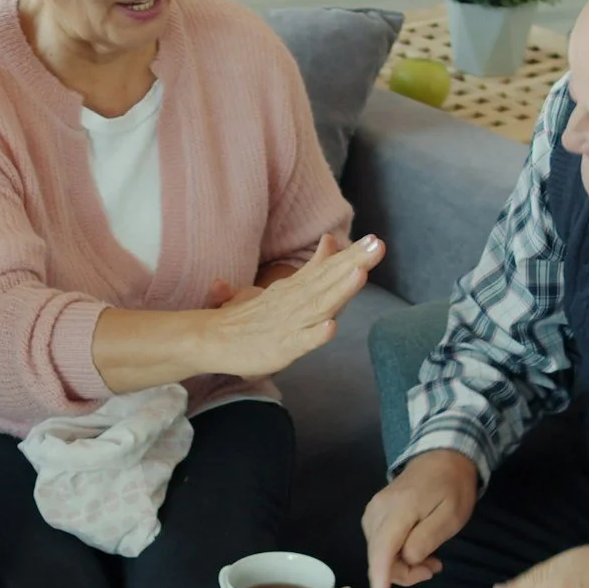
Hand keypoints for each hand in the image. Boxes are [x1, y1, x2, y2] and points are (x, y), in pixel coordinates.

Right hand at [195, 233, 383, 378]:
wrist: (210, 339)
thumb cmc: (246, 317)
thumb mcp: (283, 289)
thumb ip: (311, 267)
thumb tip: (330, 240)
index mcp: (294, 289)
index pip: (326, 269)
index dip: (351, 255)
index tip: (375, 240)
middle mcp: (294, 302)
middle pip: (328, 280)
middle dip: (354, 263)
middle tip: (378, 246)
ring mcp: (288, 324)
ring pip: (318, 305)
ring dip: (340, 289)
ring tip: (360, 273)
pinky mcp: (280, 348)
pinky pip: (300, 341)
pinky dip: (315, 334)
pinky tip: (331, 326)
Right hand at [363, 448, 478, 587]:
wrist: (443, 457)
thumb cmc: (452, 487)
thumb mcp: (451, 516)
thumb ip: (427, 539)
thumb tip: (406, 560)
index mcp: (399, 509)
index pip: (383, 547)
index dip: (380, 573)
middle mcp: (378, 510)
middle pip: (378, 554)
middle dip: (403, 572)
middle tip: (434, 568)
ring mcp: (373, 510)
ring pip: (378, 551)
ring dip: (401, 564)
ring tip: (431, 559)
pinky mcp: (375, 513)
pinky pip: (380, 543)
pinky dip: (396, 553)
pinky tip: (416, 550)